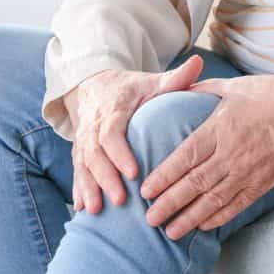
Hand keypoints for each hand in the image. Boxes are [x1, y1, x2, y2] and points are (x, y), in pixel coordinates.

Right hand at [61, 55, 205, 215]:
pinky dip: (78, 189)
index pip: (112, 131)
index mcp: (113, 108)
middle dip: (105, 177)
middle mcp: (94, 124)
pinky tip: (82, 208)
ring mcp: (84, 139)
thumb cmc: (131, 89)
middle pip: (94, 152)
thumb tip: (198, 63)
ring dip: (89, 187)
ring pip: (82, 164)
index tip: (134, 171)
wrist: (94, 85)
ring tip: (96, 211)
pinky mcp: (79, 150)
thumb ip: (175, 78)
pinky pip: (75, 170)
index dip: (120, 152)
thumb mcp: (152, 82)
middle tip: (120, 199)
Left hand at [139, 69, 273, 238]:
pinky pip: (238, 204)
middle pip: (196, 183)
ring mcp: (250, 170)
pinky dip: (219, 217)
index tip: (146, 190)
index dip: (164, 175)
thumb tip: (175, 88)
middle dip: (170, 203)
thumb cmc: (269, 94)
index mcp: (222, 128)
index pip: (186, 156)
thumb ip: (200, 90)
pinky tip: (202, 225)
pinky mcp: (264, 181)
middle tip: (150, 218)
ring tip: (171, 231)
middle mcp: (233, 153)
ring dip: (190, 217)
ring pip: (214, 199)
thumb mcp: (231, 87)